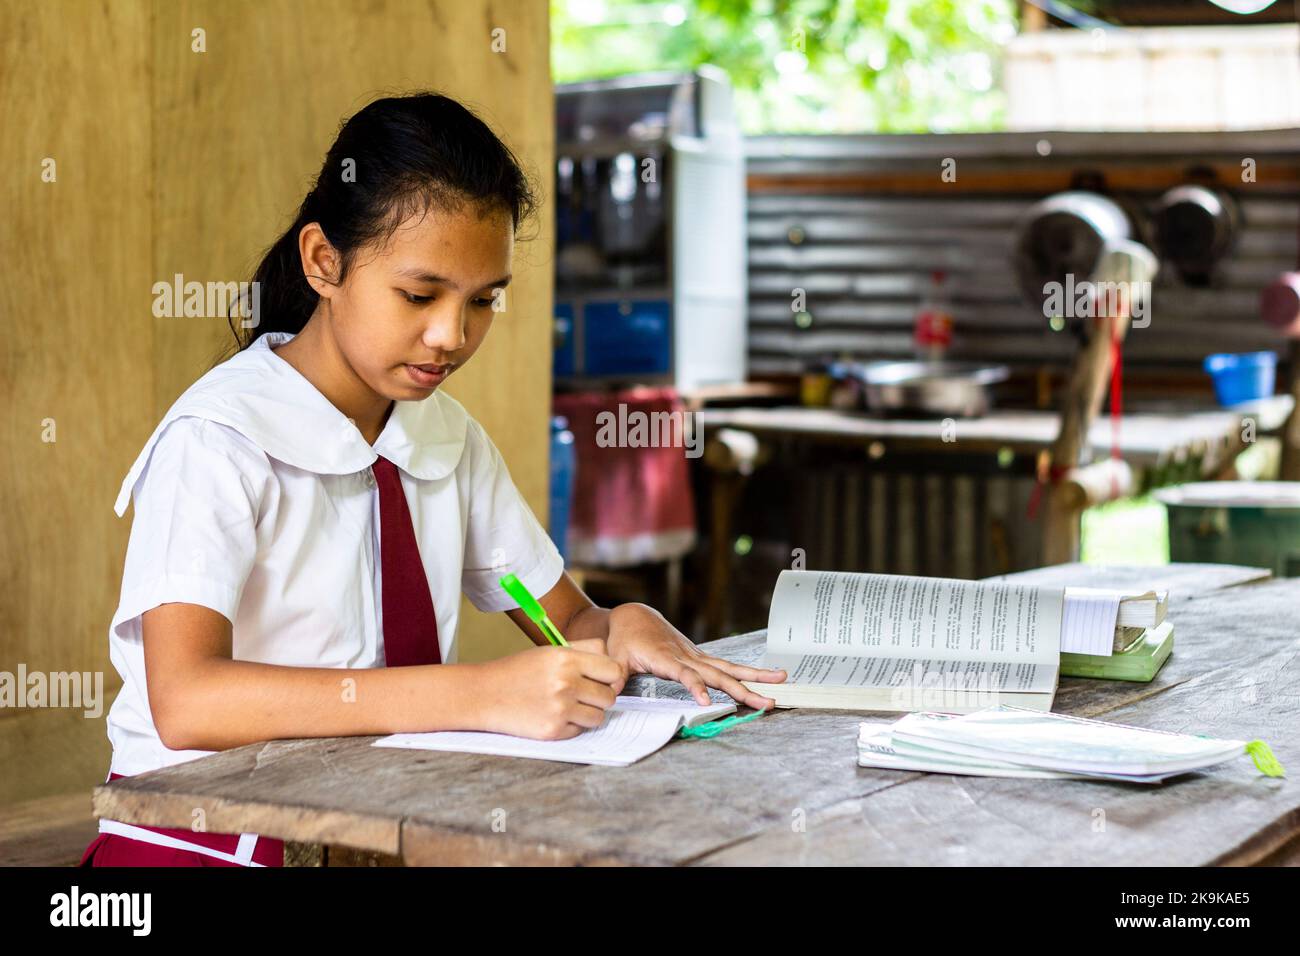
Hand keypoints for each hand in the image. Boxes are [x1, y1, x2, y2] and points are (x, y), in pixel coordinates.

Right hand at [477, 644, 626, 740]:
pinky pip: (580, 731)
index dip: (611, 676)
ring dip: (588, 713)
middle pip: (609, 696)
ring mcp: (560, 709)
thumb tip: (614, 662)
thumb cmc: (519, 671)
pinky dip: (571, 726)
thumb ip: (584, 650)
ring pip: (599, 717)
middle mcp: (566, 683)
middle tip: (584, 694)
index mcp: (566, 659)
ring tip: (569, 705)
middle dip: (600, 697)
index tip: (602, 679)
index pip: (614, 670)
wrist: (483, 694)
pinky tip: (554, 715)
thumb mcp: (549, 651)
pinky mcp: (552, 730)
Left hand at [604, 603, 785, 710]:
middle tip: (766, 701)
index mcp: (666, 658)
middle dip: (743, 689)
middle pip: (719, 674)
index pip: (685, 675)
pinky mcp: (700, 658)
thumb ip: (615, 675)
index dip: (696, 687)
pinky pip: (727, 667)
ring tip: (782, 681)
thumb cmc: (624, 639)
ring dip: (756, 677)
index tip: (707, 703)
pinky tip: (767, 677)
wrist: (634, 617)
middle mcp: (687, 656)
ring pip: (730, 668)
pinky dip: (747, 673)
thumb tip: (609, 692)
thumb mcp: (615, 657)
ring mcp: (697, 656)